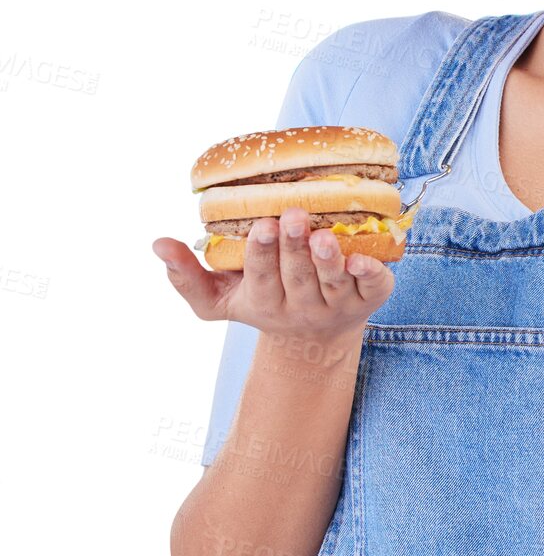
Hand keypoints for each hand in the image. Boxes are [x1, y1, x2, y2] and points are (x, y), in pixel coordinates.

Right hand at [152, 207, 395, 347]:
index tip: (260, 225)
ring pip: (335, 284)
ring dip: (328, 260)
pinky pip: (374, 289)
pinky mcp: (371, 300)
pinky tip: (365, 257)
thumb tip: (158, 243)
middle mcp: (302, 309)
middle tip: (293, 216)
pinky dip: (371, 274)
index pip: (261, 278)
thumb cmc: (262, 300)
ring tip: (324, 235)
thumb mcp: (219, 298)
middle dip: (294, 249)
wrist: (316, 339)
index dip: (261, 253)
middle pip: (297, 279)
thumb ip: (185, 276)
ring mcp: (338, 306)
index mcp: (264, 303)